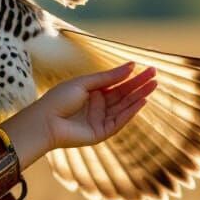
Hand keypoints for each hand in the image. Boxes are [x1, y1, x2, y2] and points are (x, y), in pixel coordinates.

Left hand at [43, 61, 157, 150]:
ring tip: (153, 86)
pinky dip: (130, 112)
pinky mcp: (101, 133)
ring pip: (123, 107)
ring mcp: (100, 120)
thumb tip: (131, 66)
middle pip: (123, 95)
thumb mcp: (84, 83)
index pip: (117, 85)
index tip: (147, 69)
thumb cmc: (58, 99)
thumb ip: (108, 77)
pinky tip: (141, 102)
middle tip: (155, 76)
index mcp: (92, 93)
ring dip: (138, 97)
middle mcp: (98, 107)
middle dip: (139, 86)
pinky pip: (119, 121)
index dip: (132, 77)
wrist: (44, 121)